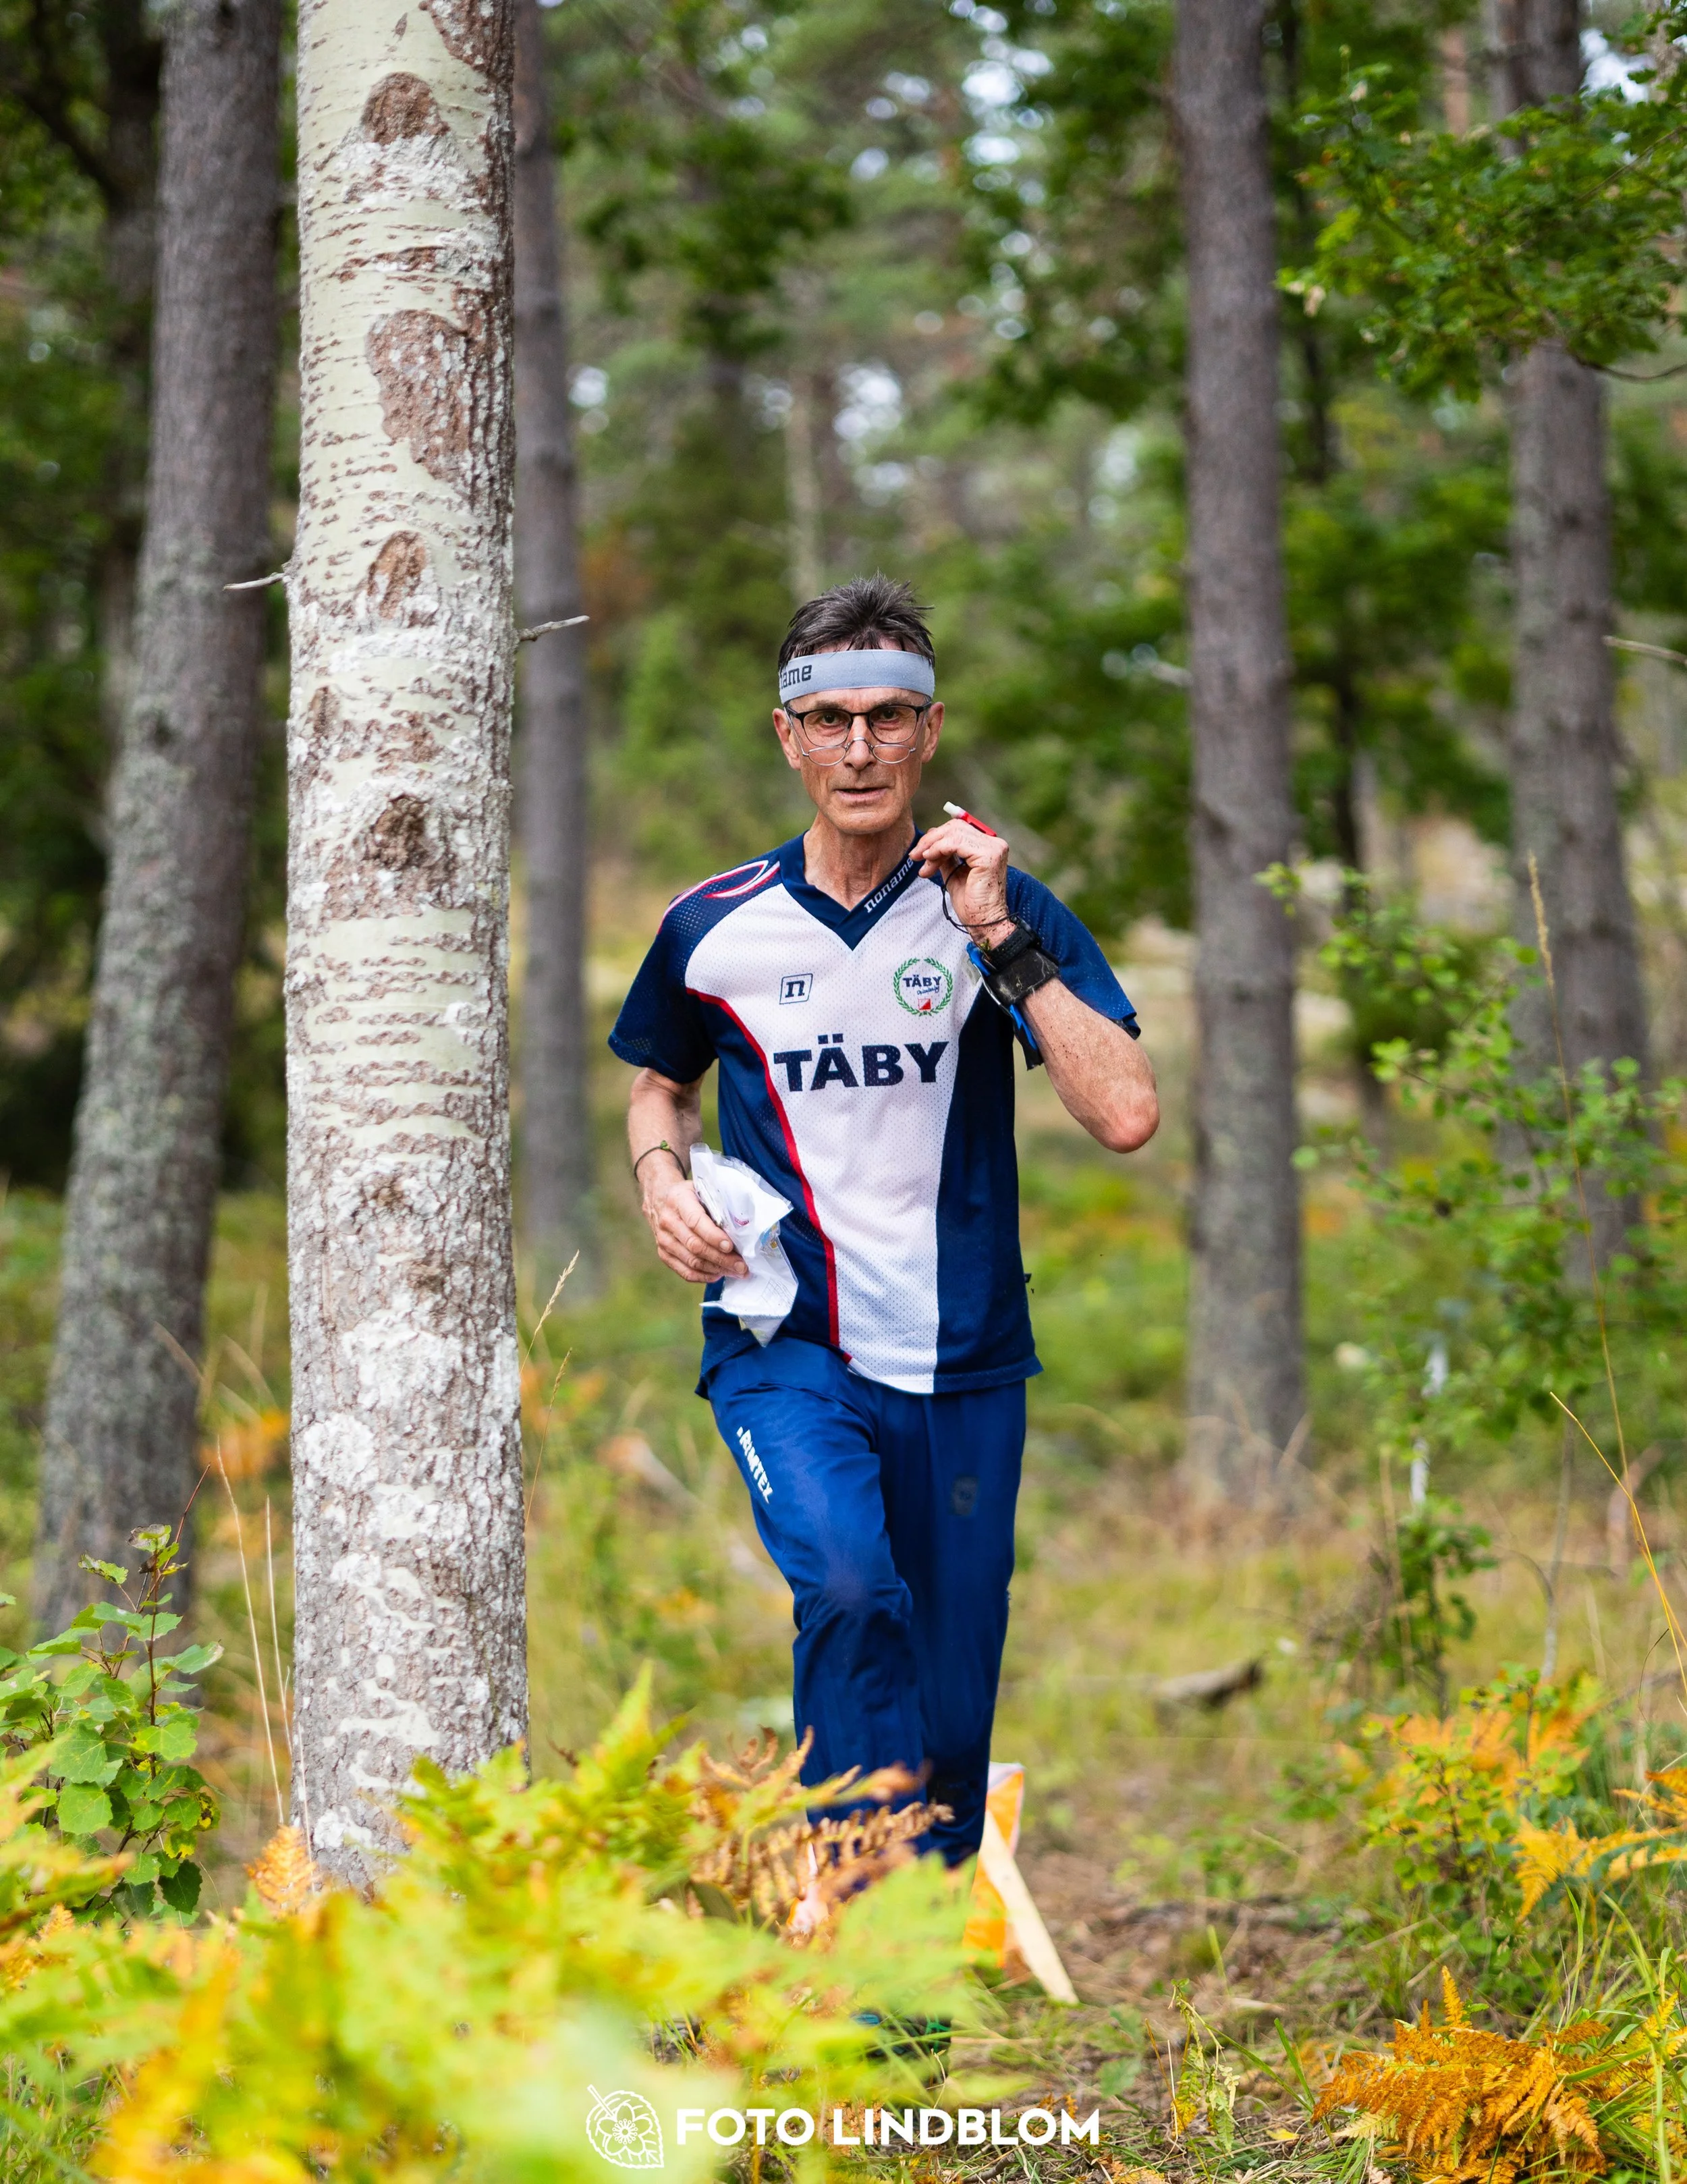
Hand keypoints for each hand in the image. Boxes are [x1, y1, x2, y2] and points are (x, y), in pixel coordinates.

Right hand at [641, 1158, 748, 1283]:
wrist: (659, 1199)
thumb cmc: (690, 1194)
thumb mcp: (702, 1189)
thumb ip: (717, 1204)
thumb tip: (742, 1226)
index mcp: (678, 1200)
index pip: (696, 1222)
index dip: (714, 1236)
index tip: (731, 1246)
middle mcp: (667, 1221)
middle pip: (695, 1245)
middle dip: (721, 1258)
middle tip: (742, 1266)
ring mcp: (663, 1240)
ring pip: (691, 1261)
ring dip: (716, 1269)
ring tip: (736, 1272)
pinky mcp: (663, 1254)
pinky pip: (684, 1271)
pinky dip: (703, 1276)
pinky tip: (718, 1274)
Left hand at [911, 815, 1013, 945]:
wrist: (983, 922)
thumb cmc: (971, 903)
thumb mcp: (953, 873)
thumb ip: (946, 856)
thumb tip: (931, 842)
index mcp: (988, 846)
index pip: (959, 828)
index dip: (936, 837)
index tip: (919, 852)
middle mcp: (994, 843)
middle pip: (956, 827)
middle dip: (931, 840)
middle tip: (915, 855)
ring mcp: (994, 848)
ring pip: (954, 833)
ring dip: (932, 846)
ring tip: (922, 861)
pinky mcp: (988, 855)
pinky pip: (956, 842)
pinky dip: (938, 849)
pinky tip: (929, 859)